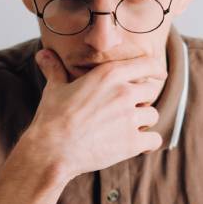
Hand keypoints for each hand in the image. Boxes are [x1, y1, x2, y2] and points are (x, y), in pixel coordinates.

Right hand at [23, 48, 164, 179]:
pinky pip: (154, 139)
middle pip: (151, 90)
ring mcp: (130, 118)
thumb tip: (42, 54)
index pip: (147, 63)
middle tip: (130, 108)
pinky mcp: (132, 142)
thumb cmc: (52, 118)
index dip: (155, 69)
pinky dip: (149, 143)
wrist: (52, 150)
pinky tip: (142, 145)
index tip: (159, 73)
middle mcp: (124, 92)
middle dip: (144, 98)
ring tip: (129, 127)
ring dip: (144, 121)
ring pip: (153, 115)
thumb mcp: (54, 89)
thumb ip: (55, 69)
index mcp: (109, 74)